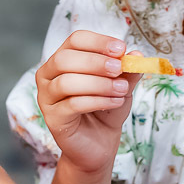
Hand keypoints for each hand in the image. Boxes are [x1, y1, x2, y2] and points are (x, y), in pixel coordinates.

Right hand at [35, 31, 141, 173]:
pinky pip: (72, 105)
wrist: (99, 143)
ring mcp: (46, 97)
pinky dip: (97, 101)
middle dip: (95, 62)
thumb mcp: (121, 86)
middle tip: (119, 68)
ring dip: (98, 84)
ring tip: (121, 89)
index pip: (75, 40)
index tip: (121, 48)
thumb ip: (127, 70)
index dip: (98, 41)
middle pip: (65, 58)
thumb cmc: (105, 109)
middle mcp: (49, 75)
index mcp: (63, 59)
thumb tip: (136, 55)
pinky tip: (115, 102)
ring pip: (67, 82)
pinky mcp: (51, 118)